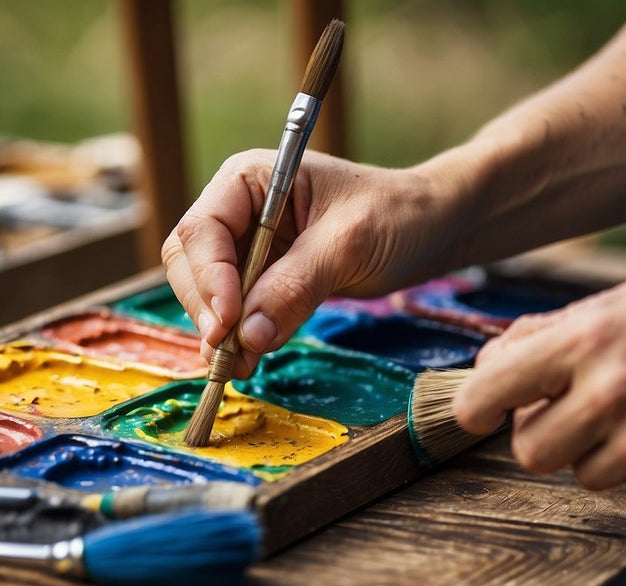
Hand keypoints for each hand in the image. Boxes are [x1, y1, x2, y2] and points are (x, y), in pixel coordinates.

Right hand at [162, 149, 465, 376]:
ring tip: (237, 365)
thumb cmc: (397, 215)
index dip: (208, 279)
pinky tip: (247, 361)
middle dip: (207, 308)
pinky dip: (237, 337)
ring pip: (207, 292)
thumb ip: (295, 285)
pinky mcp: (264, 278)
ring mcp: (249, 245)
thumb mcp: (348, 244)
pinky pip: (236, 310)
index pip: (203, 230)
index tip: (228, 323)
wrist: (432, 227)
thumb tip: (248, 336)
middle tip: (227, 352)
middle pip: (192, 262)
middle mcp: (239, 209)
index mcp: (251, 179)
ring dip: (218, 330)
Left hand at [453, 277, 625, 500]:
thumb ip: (550, 331)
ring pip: (575, 473)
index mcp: (585, 339)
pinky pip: (624, 486)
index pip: (492, 387)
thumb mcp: (624, 304)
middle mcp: (605, 392)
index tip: (480, 414)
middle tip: (572, 415)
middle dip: (541, 437)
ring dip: (594, 452)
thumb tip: (489, 359)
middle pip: (526, 449)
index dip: (475, 407)